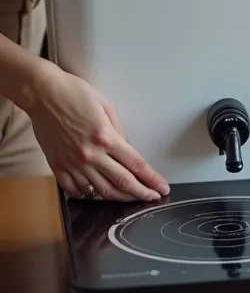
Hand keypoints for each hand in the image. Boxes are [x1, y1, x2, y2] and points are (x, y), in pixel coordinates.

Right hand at [26, 65, 168, 201]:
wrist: (42, 93)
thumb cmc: (75, 94)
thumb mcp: (107, 107)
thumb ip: (119, 131)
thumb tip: (127, 148)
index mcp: (106, 138)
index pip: (136, 165)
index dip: (152, 179)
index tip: (162, 188)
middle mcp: (90, 155)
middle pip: (122, 182)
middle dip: (142, 193)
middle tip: (154, 197)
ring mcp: (72, 163)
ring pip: (100, 191)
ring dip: (120, 198)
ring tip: (132, 199)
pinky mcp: (57, 166)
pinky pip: (75, 190)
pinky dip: (89, 196)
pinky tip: (100, 196)